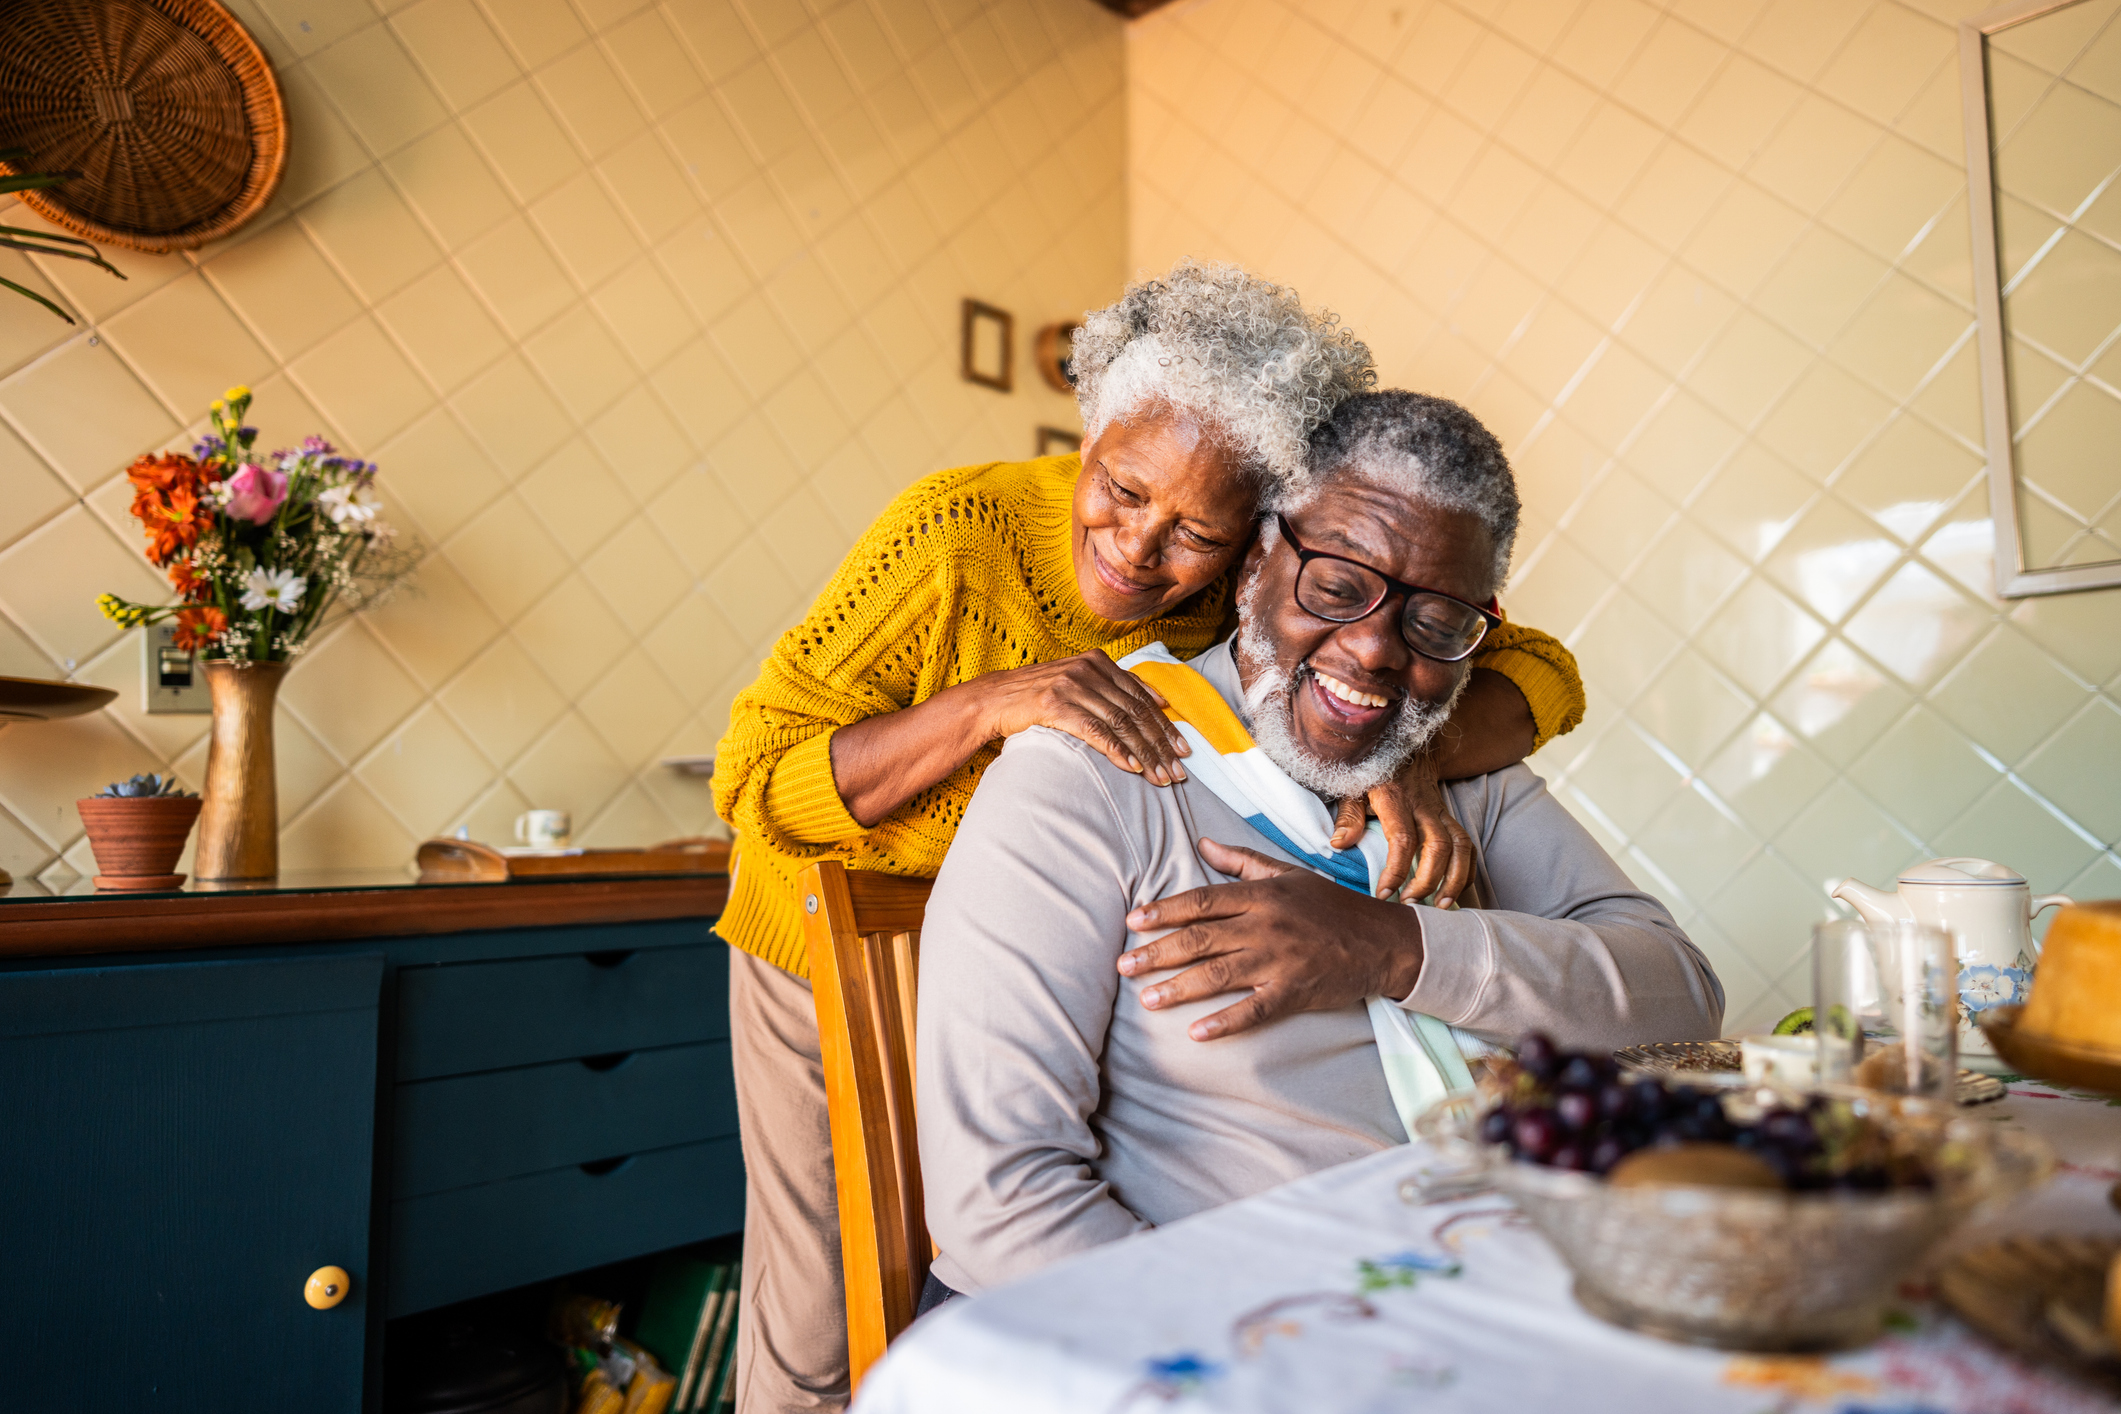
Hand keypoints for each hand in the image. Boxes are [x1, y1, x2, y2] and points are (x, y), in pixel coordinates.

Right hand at [974, 649, 1190, 784]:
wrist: (991, 700)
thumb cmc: (1037, 697)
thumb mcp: (1078, 684)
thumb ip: (1114, 688)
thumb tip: (1160, 702)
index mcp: (1098, 662)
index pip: (1142, 697)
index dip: (1166, 725)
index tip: (1184, 749)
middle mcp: (1088, 669)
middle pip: (1136, 712)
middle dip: (1161, 744)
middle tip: (1178, 770)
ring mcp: (1071, 685)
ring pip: (1120, 723)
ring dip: (1145, 754)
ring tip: (1160, 777)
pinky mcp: (1054, 704)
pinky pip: (1095, 730)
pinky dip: (1117, 751)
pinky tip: (1132, 768)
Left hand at [1118, 839, 1424, 1039]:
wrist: (1383, 941)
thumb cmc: (1331, 905)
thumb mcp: (1288, 874)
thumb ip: (1242, 862)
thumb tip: (1202, 844)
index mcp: (1261, 896)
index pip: (1202, 901)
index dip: (1164, 911)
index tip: (1132, 922)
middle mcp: (1266, 925)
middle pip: (1201, 938)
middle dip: (1158, 952)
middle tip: (1123, 966)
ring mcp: (1280, 960)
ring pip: (1219, 974)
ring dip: (1180, 987)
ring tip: (1148, 999)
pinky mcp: (1295, 991)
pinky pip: (1255, 1010)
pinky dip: (1225, 1022)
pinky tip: (1197, 1033)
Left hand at [1326, 751, 1474, 905]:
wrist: (1404, 748)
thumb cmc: (1372, 773)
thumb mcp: (1353, 788)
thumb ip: (1348, 816)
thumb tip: (1340, 845)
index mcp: (1396, 800)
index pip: (1403, 839)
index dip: (1396, 870)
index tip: (1384, 893)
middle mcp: (1423, 807)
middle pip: (1438, 846)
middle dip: (1428, 880)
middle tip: (1410, 903)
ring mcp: (1440, 812)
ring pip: (1460, 846)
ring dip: (1455, 879)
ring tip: (1440, 905)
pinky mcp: (1449, 817)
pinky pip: (1467, 845)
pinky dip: (1466, 870)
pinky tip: (1455, 891)